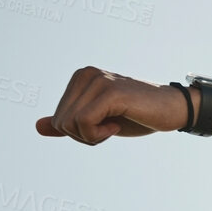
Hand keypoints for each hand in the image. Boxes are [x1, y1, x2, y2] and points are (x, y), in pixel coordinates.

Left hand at [38, 67, 189, 143]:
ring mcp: (98, 81)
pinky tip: (118, 124)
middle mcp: (86, 74)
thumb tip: (38, 127)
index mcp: (81, 78)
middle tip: (111, 127)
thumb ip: (71, 122)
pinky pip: (84, 123)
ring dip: (93, 136)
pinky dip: (98, 134)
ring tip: (116, 124)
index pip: (58, 117)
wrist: (174, 110)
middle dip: (84, 136)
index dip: (80, 133)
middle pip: (61, 121)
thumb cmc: (139, 115)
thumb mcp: (100, 121)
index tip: (105, 125)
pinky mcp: (109, 92)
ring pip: (69, 123)